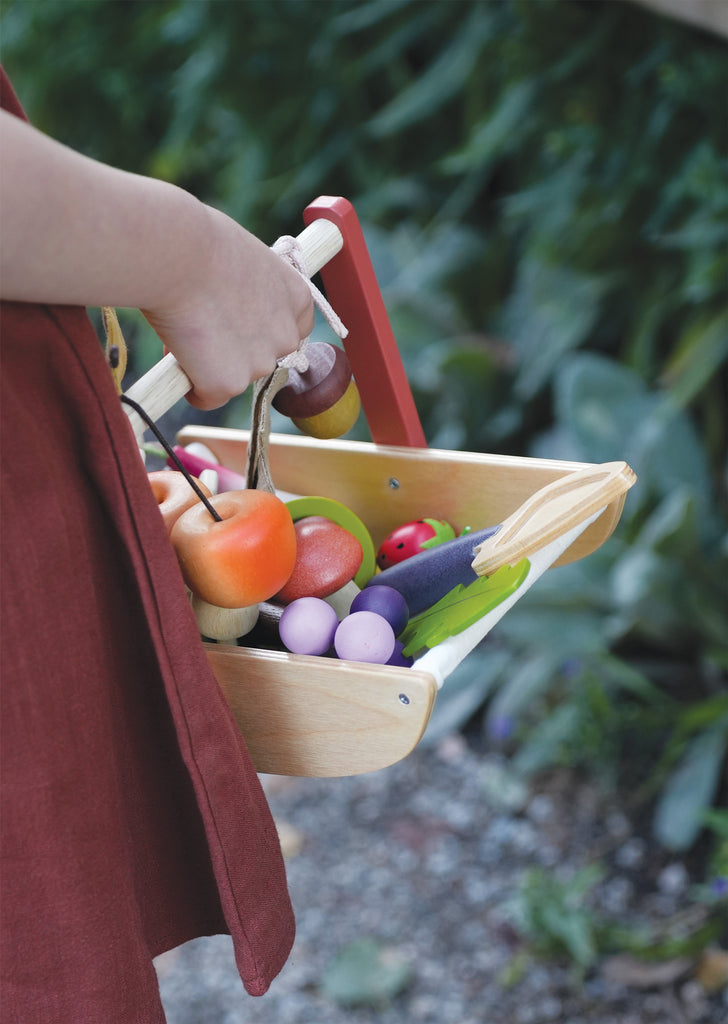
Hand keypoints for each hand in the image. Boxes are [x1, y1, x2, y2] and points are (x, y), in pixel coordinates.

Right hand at [143, 204, 314, 409]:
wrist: (176, 254)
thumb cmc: (199, 243)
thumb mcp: (243, 260)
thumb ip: (249, 291)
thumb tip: (230, 309)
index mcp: (297, 299)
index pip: (292, 331)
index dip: (260, 331)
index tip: (237, 324)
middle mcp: (286, 336)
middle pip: (261, 359)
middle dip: (234, 352)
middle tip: (201, 325)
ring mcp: (260, 364)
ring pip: (232, 378)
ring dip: (209, 365)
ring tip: (184, 329)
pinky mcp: (228, 384)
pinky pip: (207, 397)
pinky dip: (191, 384)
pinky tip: (177, 355)